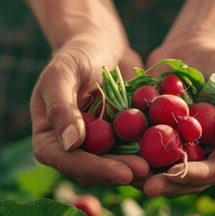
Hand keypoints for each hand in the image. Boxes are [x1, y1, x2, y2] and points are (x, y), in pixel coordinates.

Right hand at [30, 34, 149, 185]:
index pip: (66, 160)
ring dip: (134, 168)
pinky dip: (146, 154)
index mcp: (48, 136)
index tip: (121, 171)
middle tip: (145, 171)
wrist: (101, 44)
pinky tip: (167, 154)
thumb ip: (61, 107)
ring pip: (113, 165)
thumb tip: (70, 144)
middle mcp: (69, 147)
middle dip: (119, 171)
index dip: (94, 168)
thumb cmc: (75, 54)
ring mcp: (94, 145)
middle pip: (92, 169)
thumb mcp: (63, 73)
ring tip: (159, 167)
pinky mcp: (116, 140)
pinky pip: (130, 151)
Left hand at [139, 37, 214, 196]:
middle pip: (188, 181)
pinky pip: (144, 155)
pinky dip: (129, 158)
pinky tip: (113, 159)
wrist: (192, 49)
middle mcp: (206, 158)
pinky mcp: (158, 144)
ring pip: (163, 174)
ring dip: (146, 178)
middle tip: (146, 186)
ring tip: (127, 176)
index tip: (174, 174)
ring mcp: (181, 153)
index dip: (195, 175)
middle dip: (167, 184)